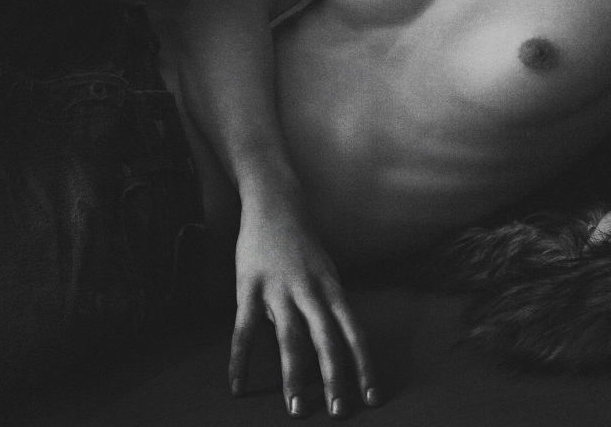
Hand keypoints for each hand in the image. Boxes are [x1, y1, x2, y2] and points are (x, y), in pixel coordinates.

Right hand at [229, 203, 379, 418]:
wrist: (275, 204)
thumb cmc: (302, 245)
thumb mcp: (325, 273)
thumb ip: (328, 307)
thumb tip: (333, 345)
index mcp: (332, 289)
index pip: (354, 332)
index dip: (364, 365)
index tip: (372, 395)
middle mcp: (310, 291)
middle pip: (327, 339)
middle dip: (335, 377)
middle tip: (339, 412)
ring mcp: (279, 289)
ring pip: (290, 338)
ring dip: (294, 375)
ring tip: (295, 408)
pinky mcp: (250, 286)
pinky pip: (245, 329)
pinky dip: (241, 360)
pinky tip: (238, 385)